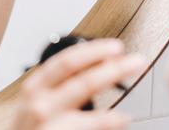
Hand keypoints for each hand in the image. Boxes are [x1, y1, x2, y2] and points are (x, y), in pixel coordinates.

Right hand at [15, 38, 146, 129]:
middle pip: (78, 72)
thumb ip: (58, 88)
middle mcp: (38, 101)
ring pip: (82, 89)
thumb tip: (96, 69)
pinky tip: (123, 117)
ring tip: (133, 76)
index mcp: (34, 88)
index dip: (92, 51)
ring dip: (111, 76)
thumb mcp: (35, 105)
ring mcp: (46, 121)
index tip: (114, 47)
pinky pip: (88, 124)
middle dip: (108, 62)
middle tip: (134, 59)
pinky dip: (109, 119)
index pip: (65, 61)